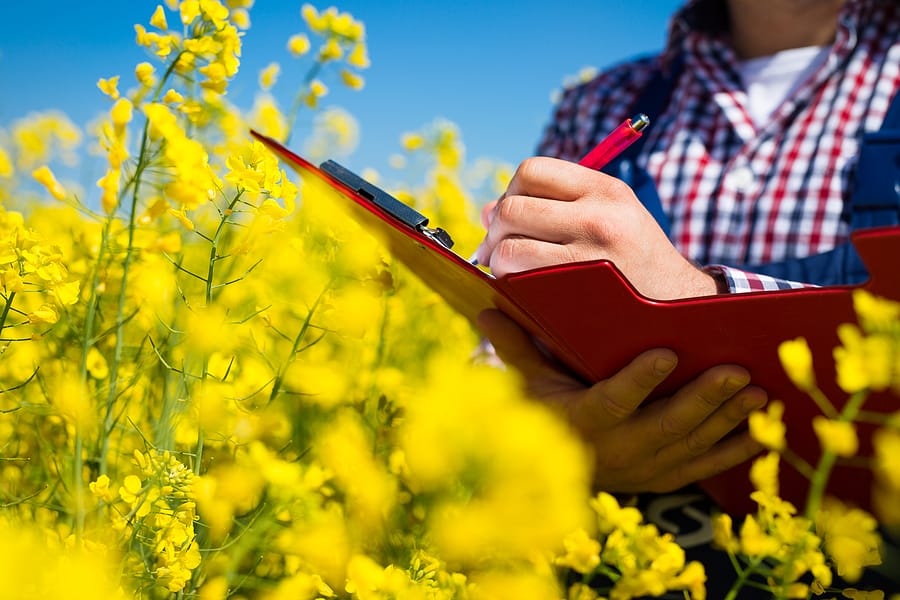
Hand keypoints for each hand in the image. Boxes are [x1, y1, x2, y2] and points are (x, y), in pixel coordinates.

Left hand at [476, 157, 718, 299]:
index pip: (531, 170)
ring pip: (508, 245)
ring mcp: (591, 253)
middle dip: (496, 232)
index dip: (511, 193)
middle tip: (500, 252)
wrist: (682, 310)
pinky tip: (521, 291)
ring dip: (499, 262)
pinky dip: (509, 285)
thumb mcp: (610, 220)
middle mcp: (600, 214)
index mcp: (606, 189)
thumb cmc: (636, 265)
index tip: (514, 220)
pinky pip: (519, 279)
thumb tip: (486, 211)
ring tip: (512, 274)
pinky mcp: (580, 291)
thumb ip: (552, 208)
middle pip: (512, 208)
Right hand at [477, 309, 766, 493]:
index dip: (640, 380)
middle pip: (666, 424)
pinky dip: (737, 448)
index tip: (666, 352)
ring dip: (728, 419)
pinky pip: (707, 465)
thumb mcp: (530, 383)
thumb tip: (485, 310)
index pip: (614, 399)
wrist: (564, 468)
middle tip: (734, 371)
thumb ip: (516, 347)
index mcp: (585, 420)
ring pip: (694, 443)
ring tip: (756, 390)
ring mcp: (648, 467)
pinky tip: (763, 426)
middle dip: (703, 400)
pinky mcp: (669, 477)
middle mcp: (620, 449)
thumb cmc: (549, 415)